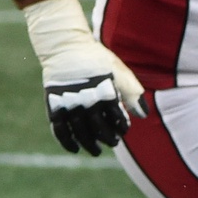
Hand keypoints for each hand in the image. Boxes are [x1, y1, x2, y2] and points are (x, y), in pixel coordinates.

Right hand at [21, 0, 145, 155]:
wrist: (66, 47)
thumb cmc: (97, 59)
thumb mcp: (119, 71)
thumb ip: (132, 93)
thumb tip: (143, 115)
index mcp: (105, 91)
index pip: (116, 118)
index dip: (121, 127)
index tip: (123, 130)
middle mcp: (86, 99)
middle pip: (98, 128)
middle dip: (107, 139)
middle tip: (113, 143)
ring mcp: (69, 103)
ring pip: (80, 131)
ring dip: (89, 144)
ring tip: (96, 151)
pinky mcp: (53, 104)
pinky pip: (59, 129)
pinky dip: (67, 141)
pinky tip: (75, 149)